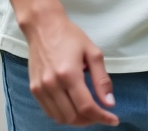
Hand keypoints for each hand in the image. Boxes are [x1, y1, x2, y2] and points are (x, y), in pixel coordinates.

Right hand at [20, 8, 117, 126]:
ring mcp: (40, 89)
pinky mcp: (34, 89)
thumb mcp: (93, 53)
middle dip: (90, 120)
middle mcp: (52, 84)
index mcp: (69, 74)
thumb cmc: (70, 36)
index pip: (86, 107)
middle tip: (101, 114)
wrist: (43, 26)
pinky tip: (73, 107)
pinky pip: (49, 112)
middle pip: (73, 116)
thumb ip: (102, 80)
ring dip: (76, 120)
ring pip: (60, 118)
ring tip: (88, 112)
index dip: (102, 117)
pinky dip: (63, 115)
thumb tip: (109, 102)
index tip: (113, 120)